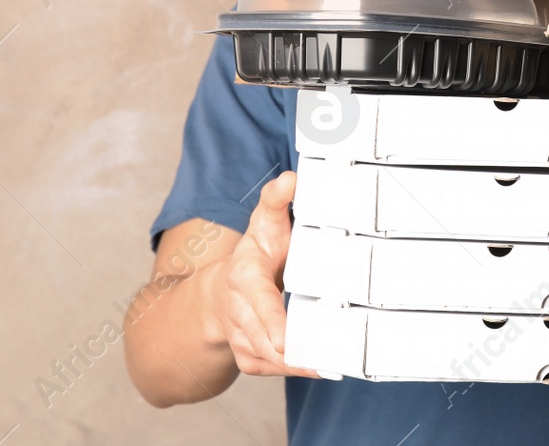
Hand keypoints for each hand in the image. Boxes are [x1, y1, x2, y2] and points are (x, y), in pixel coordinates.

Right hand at [205, 171, 318, 377]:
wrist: (219, 293)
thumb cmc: (253, 256)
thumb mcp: (264, 223)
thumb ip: (276, 202)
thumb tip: (291, 179)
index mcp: (244, 277)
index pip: (257, 301)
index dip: (271, 321)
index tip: (286, 339)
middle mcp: (237, 310)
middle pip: (262, 337)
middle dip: (290, 350)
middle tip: (325, 357)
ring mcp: (239, 336)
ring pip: (266, 358)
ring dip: (296, 364)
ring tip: (329, 363)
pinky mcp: (247, 356)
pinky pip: (268, 369)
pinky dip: (293, 370)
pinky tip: (319, 368)